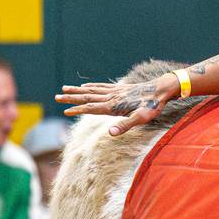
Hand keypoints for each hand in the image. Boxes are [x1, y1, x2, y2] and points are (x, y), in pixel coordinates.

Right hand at [55, 74, 179, 135]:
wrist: (161, 89)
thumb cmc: (152, 106)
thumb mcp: (141, 119)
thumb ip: (125, 126)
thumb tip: (110, 133)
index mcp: (114, 106)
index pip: (91, 108)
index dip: (77, 110)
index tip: (64, 111)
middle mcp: (112, 97)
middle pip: (87, 97)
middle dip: (71, 98)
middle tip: (56, 96)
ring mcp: (115, 91)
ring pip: (92, 90)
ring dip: (77, 90)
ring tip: (64, 88)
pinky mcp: (121, 88)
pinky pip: (101, 87)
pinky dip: (91, 86)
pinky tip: (85, 85)